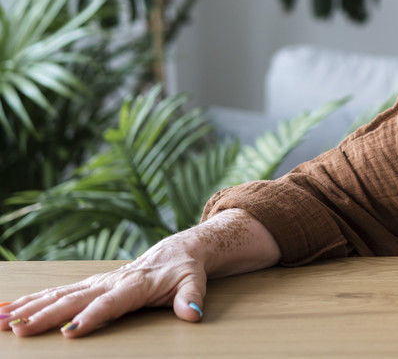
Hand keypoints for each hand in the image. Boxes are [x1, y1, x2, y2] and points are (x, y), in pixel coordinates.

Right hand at [1, 232, 207, 338]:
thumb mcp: (194, 282)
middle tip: (20, 329)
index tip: (71, 331)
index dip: (92, 316)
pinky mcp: (89, 285)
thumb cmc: (184, 270)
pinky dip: (31, 300)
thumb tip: (192, 314)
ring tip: (2, 320)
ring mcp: (97, 283)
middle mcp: (111, 282)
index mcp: (134, 285)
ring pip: (59, 295)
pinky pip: (56, 293)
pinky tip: (7, 310)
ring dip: (30, 307)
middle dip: (47, 315)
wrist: (177, 251)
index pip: (110, 303)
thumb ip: (191, 298)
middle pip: (75, 299)